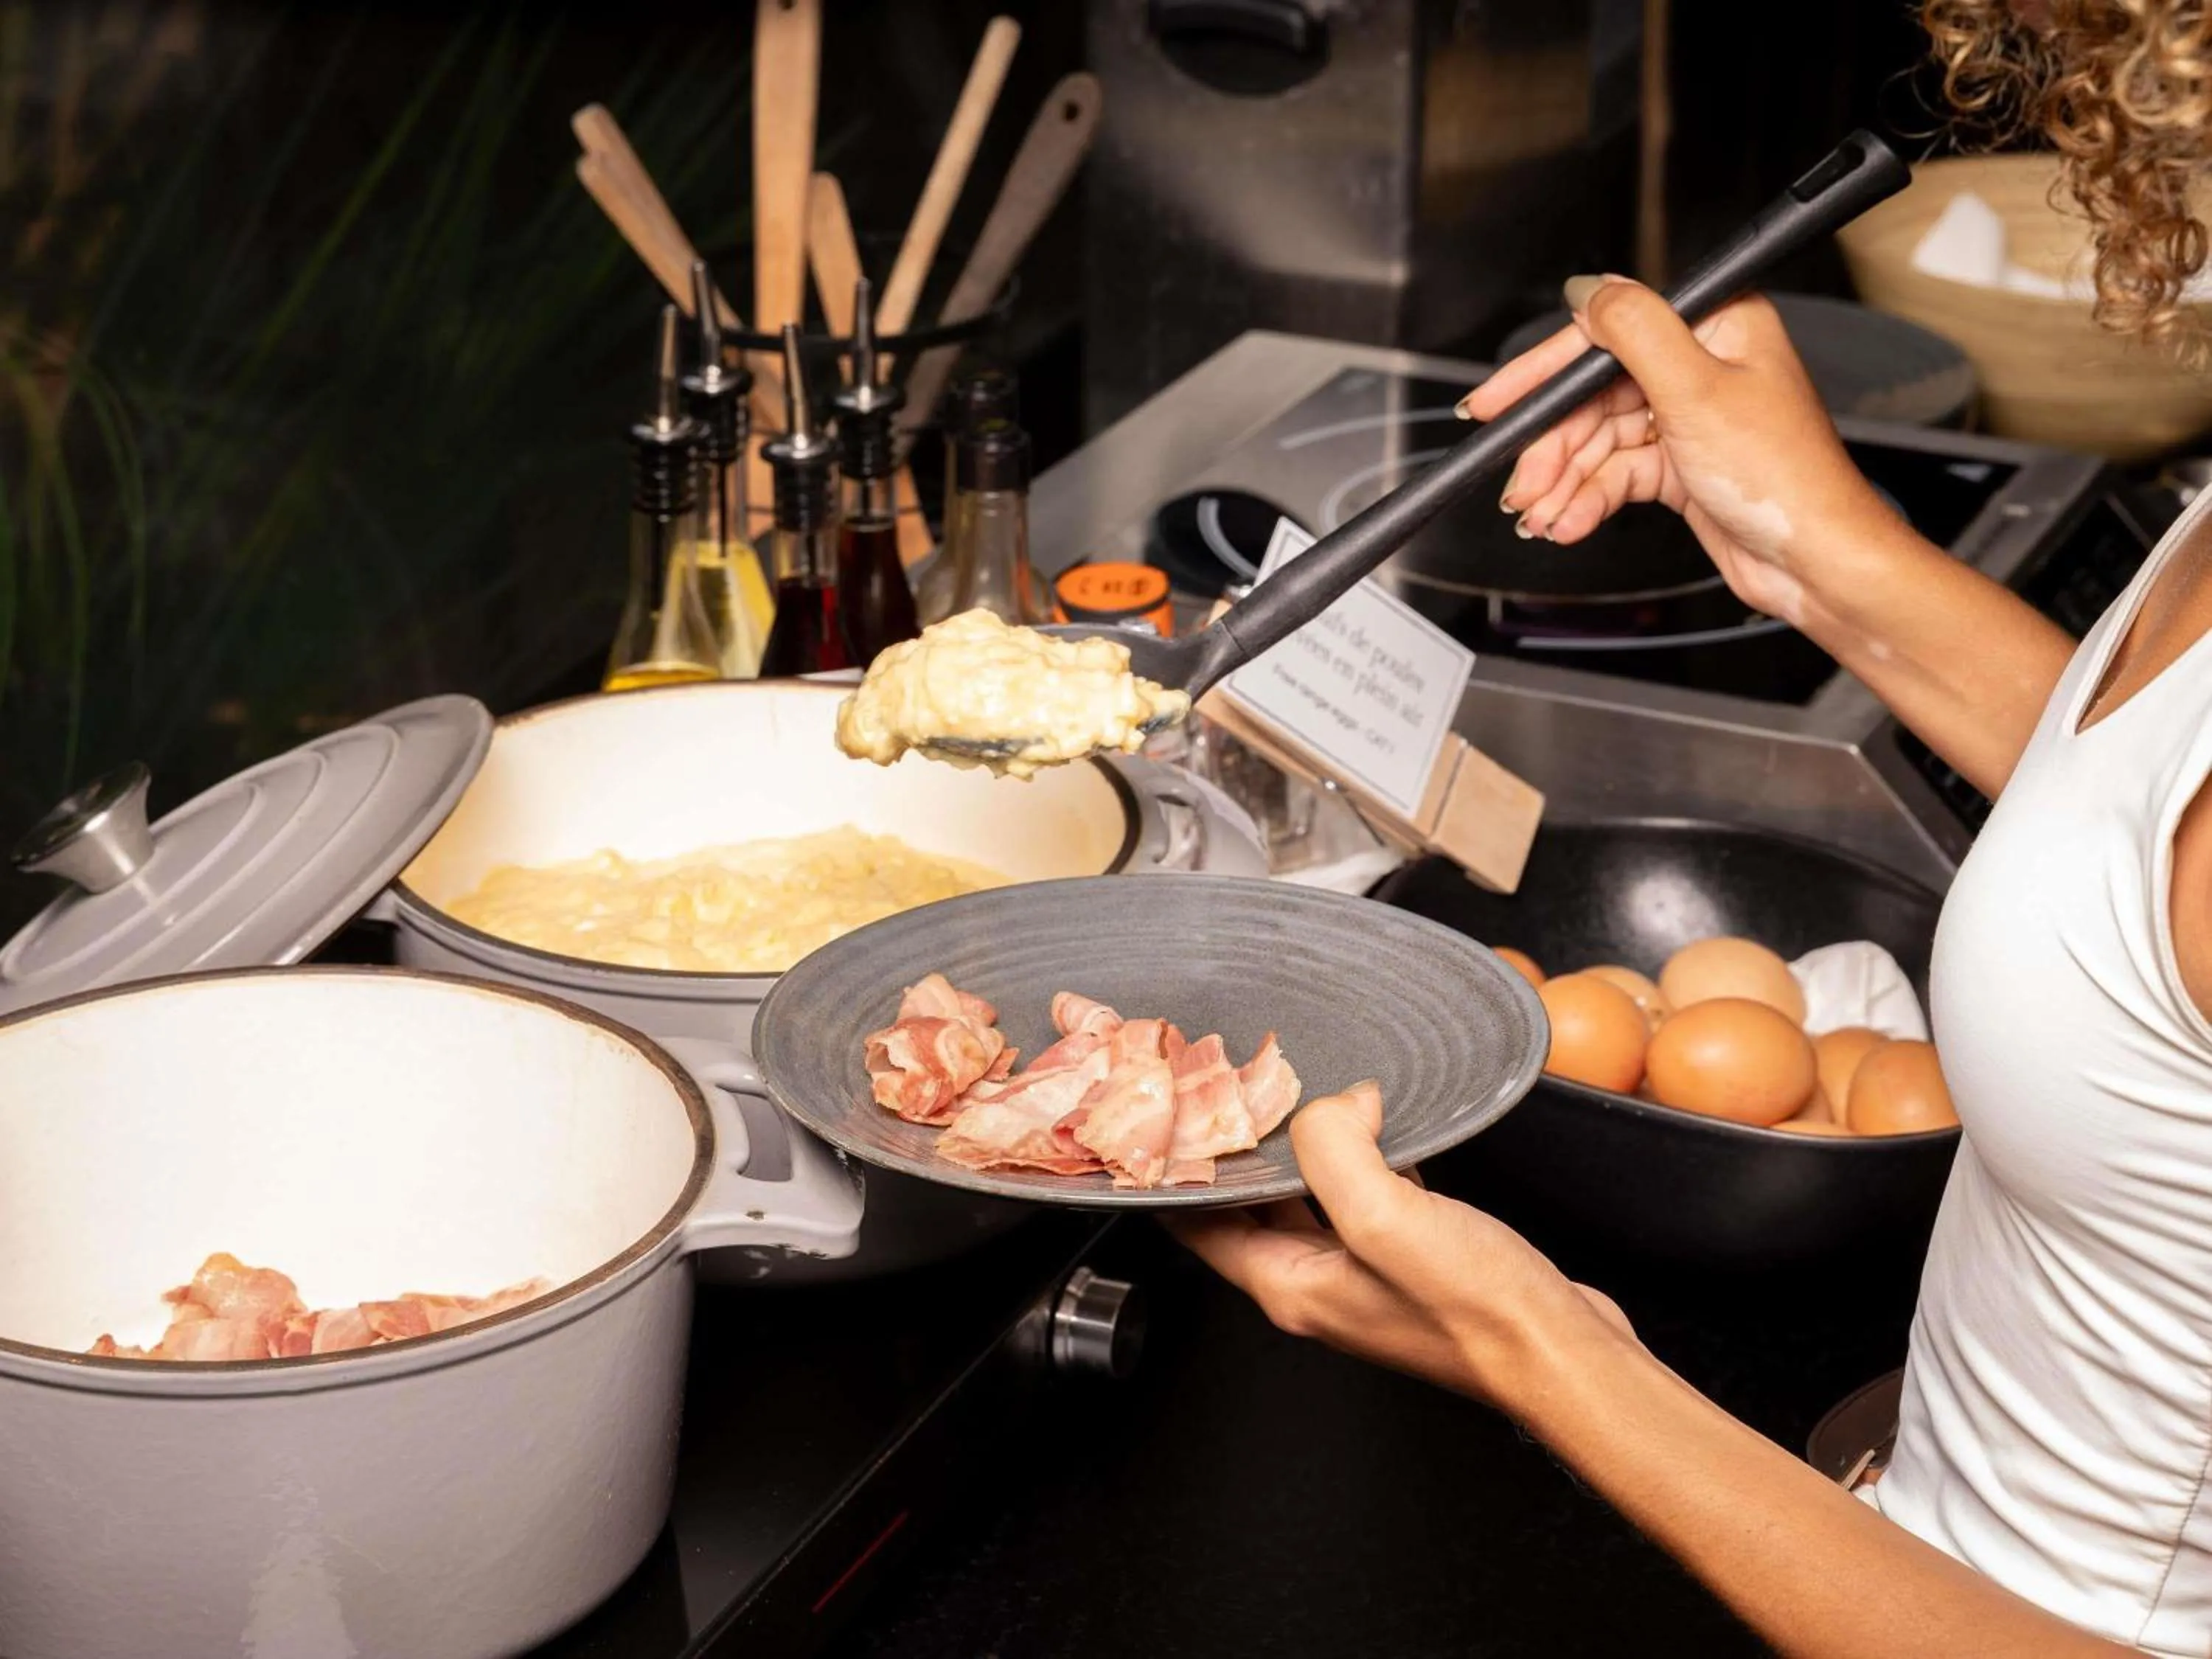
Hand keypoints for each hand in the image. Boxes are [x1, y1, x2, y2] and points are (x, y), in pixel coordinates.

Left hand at [1166, 1082, 1631, 1411]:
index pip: (1199, 1227)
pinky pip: (1371, 1202)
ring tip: (1303, 1094)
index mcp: (1289, 1285)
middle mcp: (1320, 1285)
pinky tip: (1385, 1130)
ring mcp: (1368, 1278)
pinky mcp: (1415, 1265)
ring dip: (1309, 1151)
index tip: (1167, 1120)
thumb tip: (1337, 1103)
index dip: (1177, 1174)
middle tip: (1235, 1090)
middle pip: (1252, 1210)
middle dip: (1242, 1153)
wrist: (1563, 1356)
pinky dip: (1368, 1162)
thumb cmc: (1478, 1314)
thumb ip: (1335, 1150)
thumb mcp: (1384, 1217)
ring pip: (1314, 1201)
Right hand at [1457, 277, 1905, 629]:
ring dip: (1564, 481)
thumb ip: (1635, 331)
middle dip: (1552, 446)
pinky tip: (1570, 521)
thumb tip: (1588, 289)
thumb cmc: (1785, 478)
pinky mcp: (1682, 462)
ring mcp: (1689, 415)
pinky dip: (1588, 498)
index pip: (1605, 335)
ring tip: (1542, 515)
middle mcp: (1701, 363)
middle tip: (1520, 483)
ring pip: (1599, 440)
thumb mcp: (1697, 391)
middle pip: (1594, 395)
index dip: (1542, 373)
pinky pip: (1616, 473)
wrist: (1815, 561)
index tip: (1494, 401)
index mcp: (1715, 325)